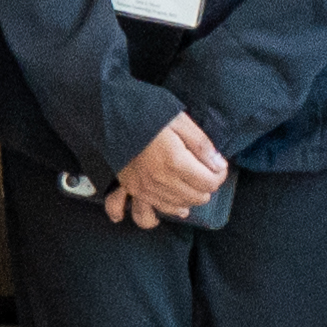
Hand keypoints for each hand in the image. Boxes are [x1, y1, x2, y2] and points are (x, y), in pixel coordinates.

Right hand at [104, 111, 234, 230]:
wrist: (107, 115)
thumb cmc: (146, 113)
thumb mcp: (179, 119)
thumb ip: (201, 144)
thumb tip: (219, 165)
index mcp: (175, 161)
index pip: (210, 182)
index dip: (219, 174)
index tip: (218, 163)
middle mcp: (160, 181)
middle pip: (196, 197)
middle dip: (207, 186)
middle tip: (206, 170)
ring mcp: (144, 188)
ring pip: (177, 207)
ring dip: (189, 199)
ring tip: (191, 186)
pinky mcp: (131, 190)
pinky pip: (149, 213)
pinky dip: (162, 213)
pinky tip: (168, 207)